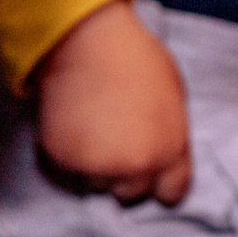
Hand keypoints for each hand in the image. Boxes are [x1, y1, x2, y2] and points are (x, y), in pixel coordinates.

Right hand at [37, 0, 192, 203]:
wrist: (89, 43)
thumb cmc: (137, 59)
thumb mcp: (174, 98)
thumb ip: (171, 135)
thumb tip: (163, 154)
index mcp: (170, 151)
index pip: (171, 193)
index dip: (162, 182)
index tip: (151, 170)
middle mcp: (136, 167)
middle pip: (131, 192)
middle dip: (125, 174)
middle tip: (115, 141)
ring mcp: (97, 167)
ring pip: (96, 182)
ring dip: (96, 165)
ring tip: (94, 127)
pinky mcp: (63, 160)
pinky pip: (68, 168)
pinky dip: (70, 153)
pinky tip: (75, 123)